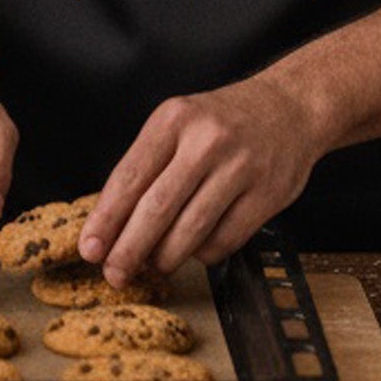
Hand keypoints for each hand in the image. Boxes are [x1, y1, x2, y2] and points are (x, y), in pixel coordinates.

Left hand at [80, 77, 319, 281]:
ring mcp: (239, 168)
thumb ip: (149, 165)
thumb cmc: (223, 120)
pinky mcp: (267, 194)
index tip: (90, 247)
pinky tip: (196, 250)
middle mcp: (205, 141)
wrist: (289, 107)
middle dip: (129, 249)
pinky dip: (204, 254)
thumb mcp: (179, 123)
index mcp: (174, 119)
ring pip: (191, 230)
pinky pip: (225, 240)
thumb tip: (113, 222)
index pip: (130, 176)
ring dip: (166, 258)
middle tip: (114, 273)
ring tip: (154, 265)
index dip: (106, 218)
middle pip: (157, 208)